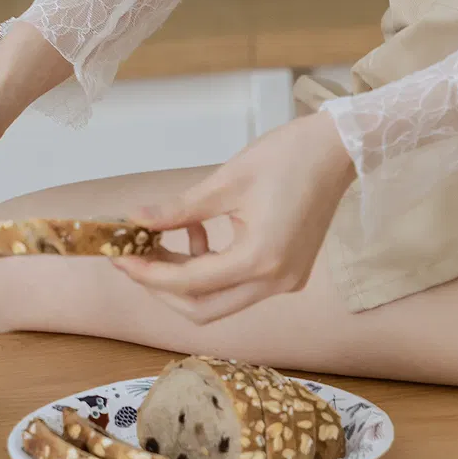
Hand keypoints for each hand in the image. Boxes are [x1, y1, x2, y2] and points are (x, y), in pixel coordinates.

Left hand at [110, 111, 356, 322]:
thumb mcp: (227, 180)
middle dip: (163, 288)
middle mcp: (275, 282)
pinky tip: (200, 235)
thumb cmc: (287, 156)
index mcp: (260, 259)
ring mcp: (286, 282)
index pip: (190, 284)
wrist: (337, 149)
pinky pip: (240, 287)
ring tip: (165, 239)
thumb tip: (134, 220)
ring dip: (187, 279)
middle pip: (203, 310)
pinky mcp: (289, 273)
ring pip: (221, 302)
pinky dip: (212, 271)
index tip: (120, 258)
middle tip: (135, 258)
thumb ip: (179, 209)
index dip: (149, 273)